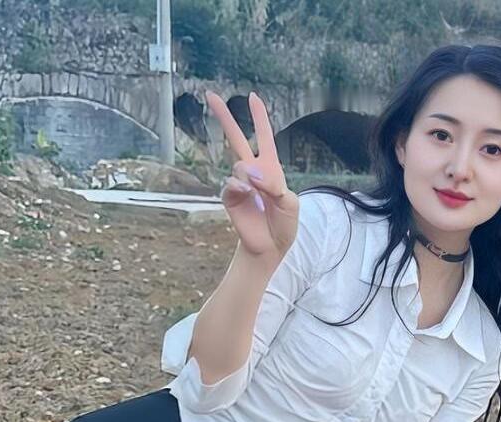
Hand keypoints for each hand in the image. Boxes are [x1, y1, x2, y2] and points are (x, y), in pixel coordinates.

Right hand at [205, 90, 298, 259]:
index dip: (259, 117)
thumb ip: (274, 184)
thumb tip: (249, 171)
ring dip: (252, 179)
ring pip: (239, 165)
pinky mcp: (229, 196)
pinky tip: (248, 196)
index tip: (253, 97)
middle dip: (224, 117)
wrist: (271, 247)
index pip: (265, 137)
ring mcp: (239, 183)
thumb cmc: (284, 224)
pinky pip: (231, 183)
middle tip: (210, 95)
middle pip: (236, 138)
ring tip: (261, 198)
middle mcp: (252, 171)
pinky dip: (241, 188)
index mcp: (270, 168)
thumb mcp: (290, 203)